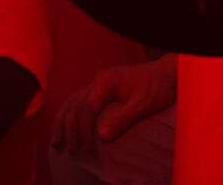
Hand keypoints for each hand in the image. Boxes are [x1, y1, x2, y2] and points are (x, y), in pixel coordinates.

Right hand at [51, 58, 177, 154]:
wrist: (166, 73)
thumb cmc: (157, 87)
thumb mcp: (143, 105)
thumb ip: (122, 120)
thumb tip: (101, 138)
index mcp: (106, 80)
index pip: (87, 107)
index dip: (84, 129)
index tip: (87, 148)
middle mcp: (98, 80)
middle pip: (75, 104)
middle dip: (69, 128)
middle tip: (70, 149)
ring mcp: (97, 83)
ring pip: (72, 102)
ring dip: (63, 122)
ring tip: (55, 141)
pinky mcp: (100, 89)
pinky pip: (78, 101)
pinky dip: (69, 114)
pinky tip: (64, 125)